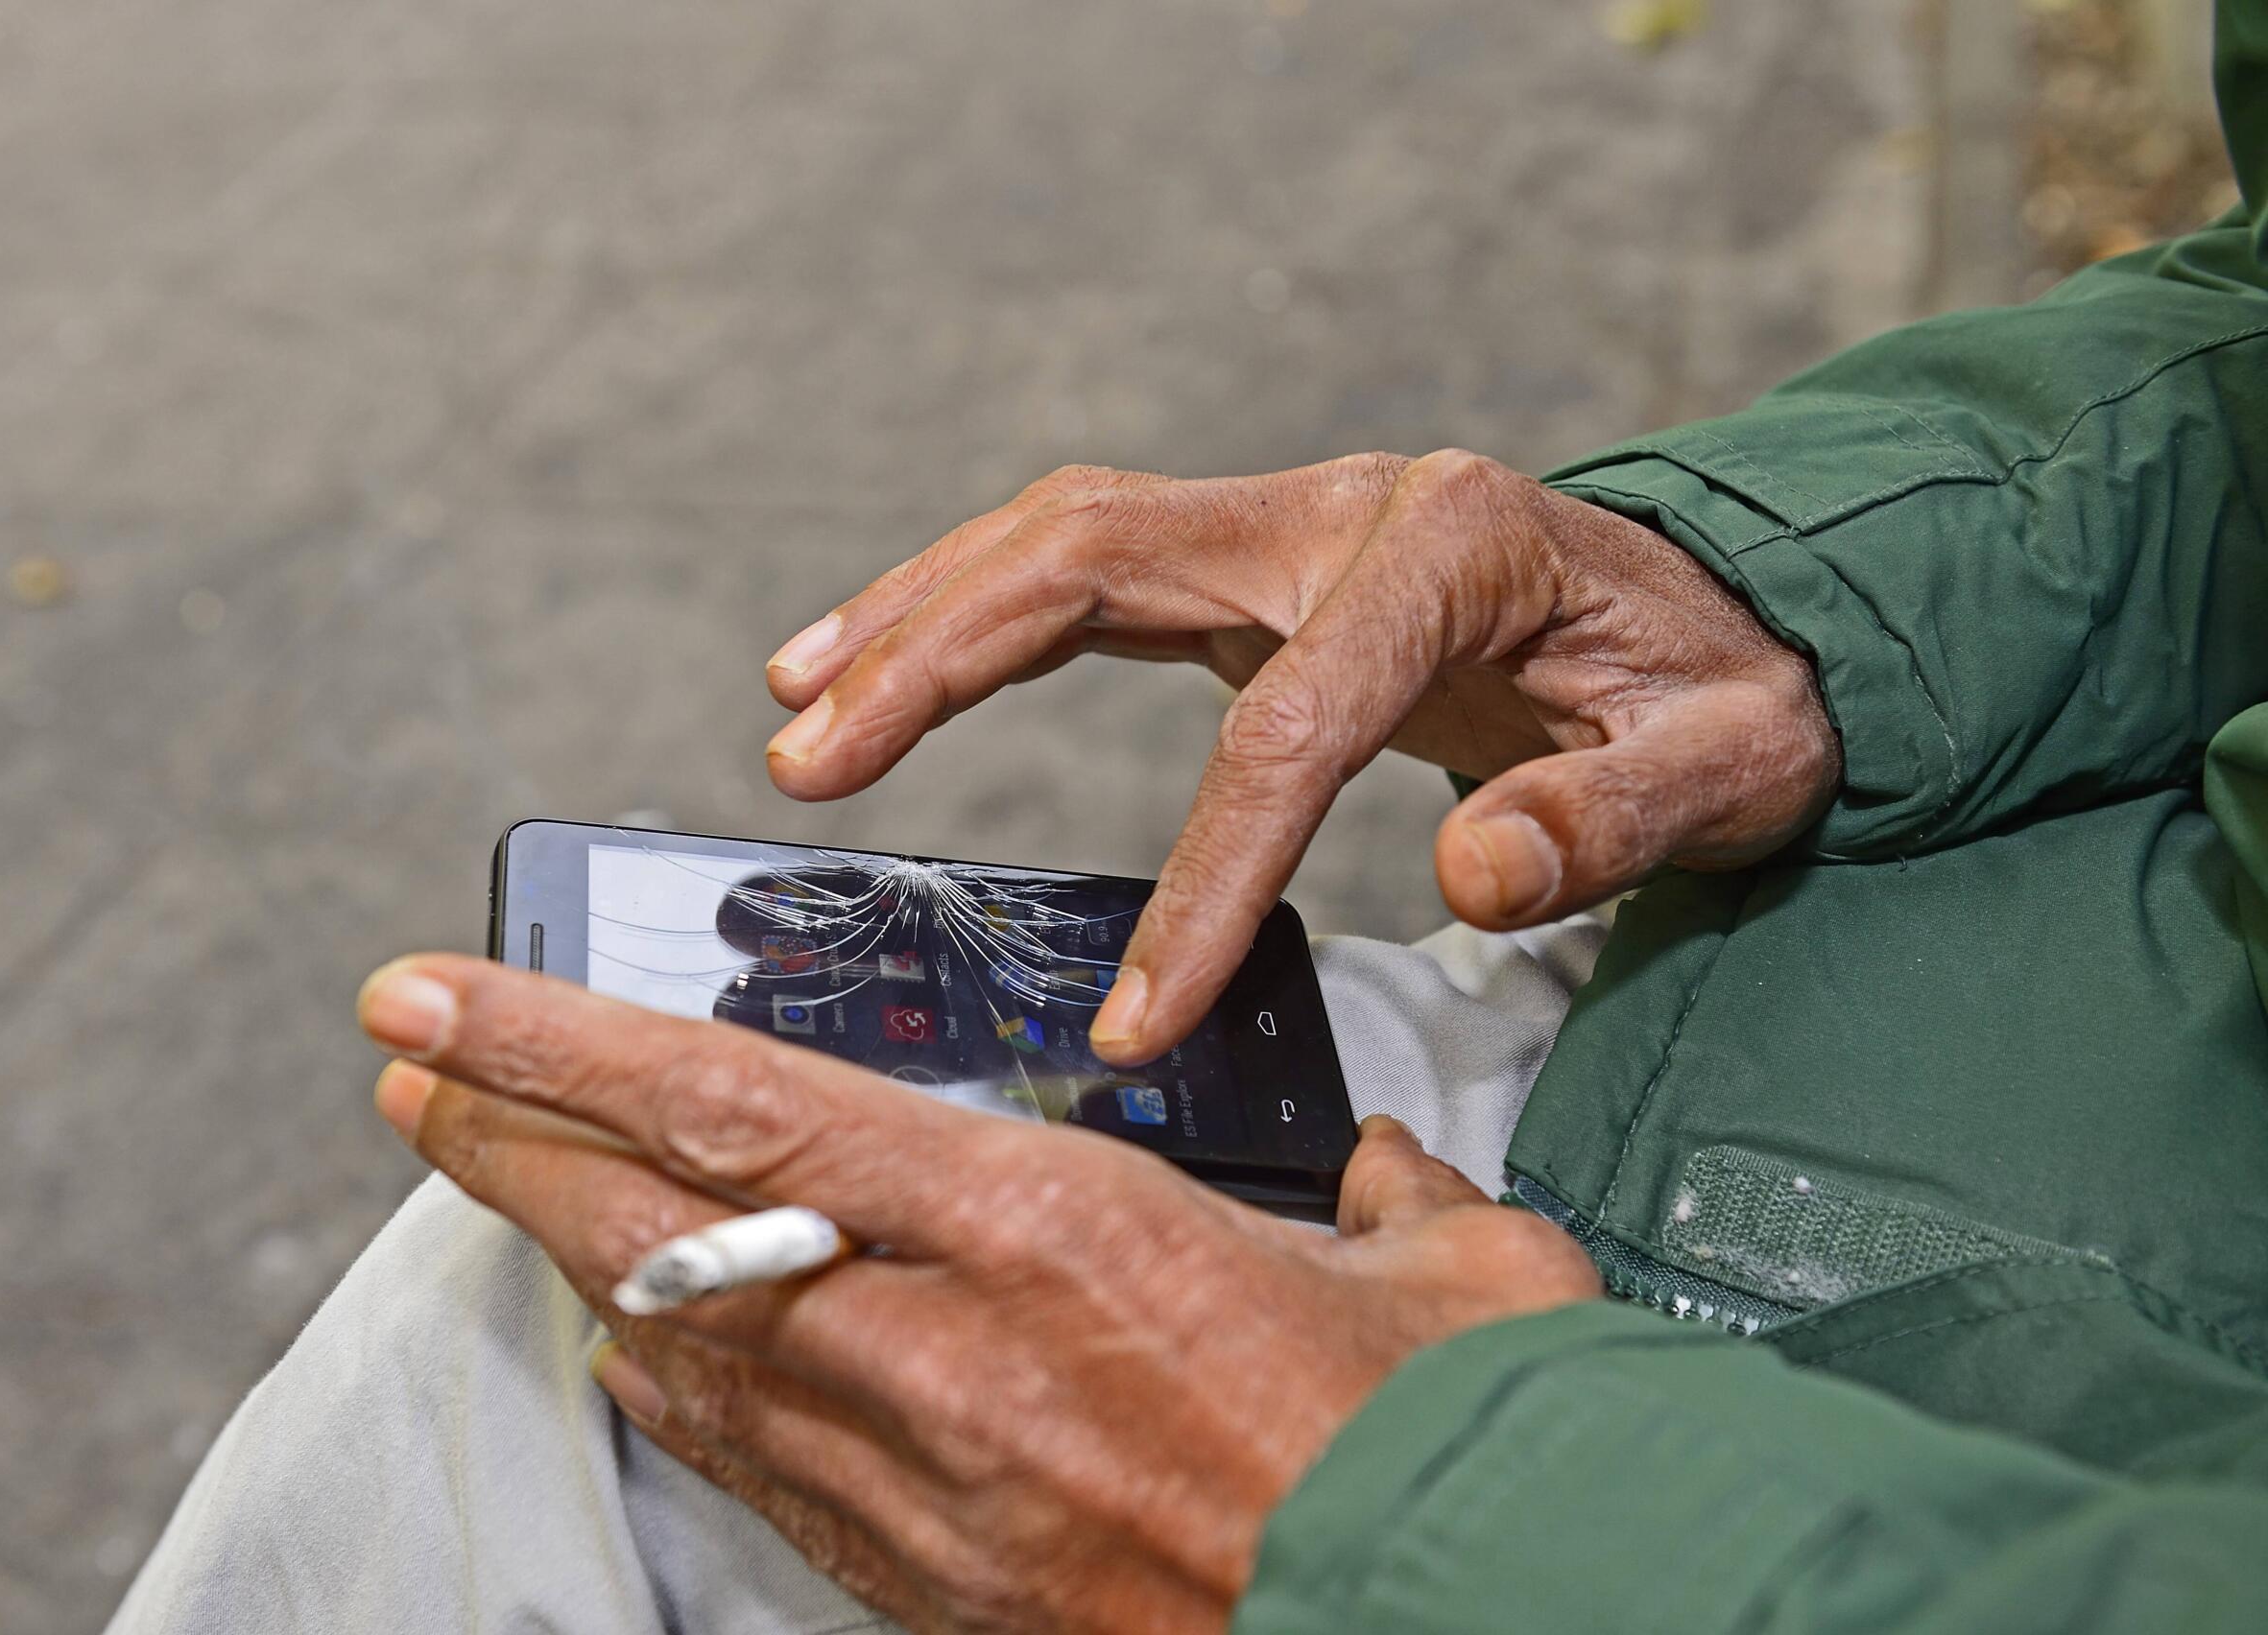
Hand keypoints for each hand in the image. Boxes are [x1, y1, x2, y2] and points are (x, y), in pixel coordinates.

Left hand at [358, 955, 1602, 1633]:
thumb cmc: (1449, 1475)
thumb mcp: (1456, 1278)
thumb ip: (1390, 1194)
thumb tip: (1379, 1174)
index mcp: (1053, 1233)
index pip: (736, 1110)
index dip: (557, 1045)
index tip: (439, 993)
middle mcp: (948, 1354)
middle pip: (652, 1233)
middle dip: (507, 1137)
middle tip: (412, 1068)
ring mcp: (922, 1487)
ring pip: (678, 1354)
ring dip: (580, 1261)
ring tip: (511, 1182)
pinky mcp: (932, 1590)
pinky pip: (756, 1470)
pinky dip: (684, 1390)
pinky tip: (650, 1349)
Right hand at [760, 454, 1838, 1060]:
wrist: (1746, 616)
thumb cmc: (1733, 693)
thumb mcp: (1731, 762)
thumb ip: (1612, 818)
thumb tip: (1472, 876)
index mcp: (1454, 549)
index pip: (1286, 721)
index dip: (1205, 875)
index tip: (1140, 1016)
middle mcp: (1347, 508)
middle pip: (1097, 553)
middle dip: (943, 657)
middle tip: (813, 759)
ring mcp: (1293, 523)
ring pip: (1062, 539)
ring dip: (920, 615)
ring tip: (801, 705)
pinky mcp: (1261, 562)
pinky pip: (1085, 569)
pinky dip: (971, 612)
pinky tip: (884, 662)